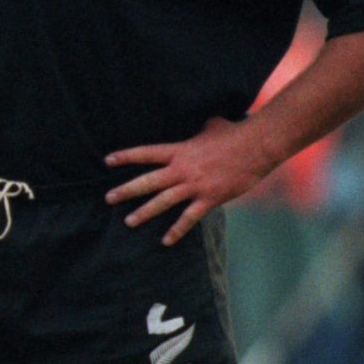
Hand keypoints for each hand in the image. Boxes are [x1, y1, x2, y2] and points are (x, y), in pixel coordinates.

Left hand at [104, 117, 275, 243]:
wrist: (256, 146)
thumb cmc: (235, 133)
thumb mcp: (211, 126)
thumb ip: (200, 128)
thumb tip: (203, 122)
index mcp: (180, 151)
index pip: (146, 154)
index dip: (126, 157)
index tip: (107, 161)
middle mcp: (182, 169)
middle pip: (148, 181)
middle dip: (126, 190)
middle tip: (108, 198)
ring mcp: (195, 185)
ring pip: (163, 201)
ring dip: (144, 212)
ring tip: (129, 222)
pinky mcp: (209, 198)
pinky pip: (189, 218)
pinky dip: (177, 230)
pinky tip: (166, 241)